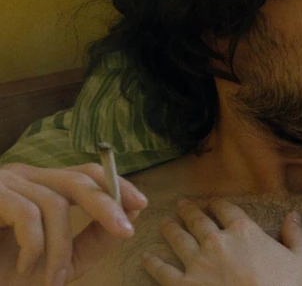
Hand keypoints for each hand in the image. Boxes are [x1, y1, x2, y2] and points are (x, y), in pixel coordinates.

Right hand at [0, 162, 147, 285]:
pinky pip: (26, 214)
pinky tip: (24, 267)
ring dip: (59, 249)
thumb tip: (132, 214)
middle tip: (125, 233)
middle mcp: (24, 175)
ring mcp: (4, 181)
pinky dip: (33, 245)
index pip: (87, 172)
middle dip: (106, 206)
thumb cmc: (6, 272)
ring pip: (55, 205)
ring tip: (53, 281)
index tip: (141, 203)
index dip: (116, 185)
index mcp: (42, 184)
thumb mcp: (59, 259)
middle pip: (78, 178)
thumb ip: (93, 239)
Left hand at [143, 199, 301, 285]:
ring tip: (165, 224)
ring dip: (170, 229)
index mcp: (245, 231)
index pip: (226, 209)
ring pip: (178, 238)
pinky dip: (153, 263)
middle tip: (181, 205)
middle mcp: (217, 241)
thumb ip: (296, 235)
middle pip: (197, 219)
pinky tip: (147, 257)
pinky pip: (163, 270)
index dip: (218, 204)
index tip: (214, 204)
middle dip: (188, 210)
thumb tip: (294, 215)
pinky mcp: (184, 285)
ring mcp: (198, 263)